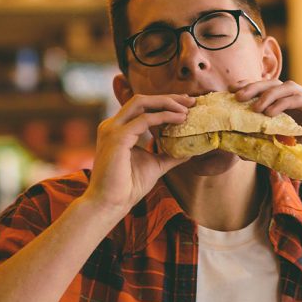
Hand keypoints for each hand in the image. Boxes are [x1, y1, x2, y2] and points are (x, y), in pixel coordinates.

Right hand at [81, 94, 194, 213]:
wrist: (110, 204)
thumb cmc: (128, 187)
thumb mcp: (155, 165)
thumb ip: (169, 155)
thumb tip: (188, 150)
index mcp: (118, 130)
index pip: (142, 107)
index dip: (164, 103)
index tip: (186, 105)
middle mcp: (113, 125)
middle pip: (142, 100)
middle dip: (168, 98)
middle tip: (190, 101)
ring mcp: (112, 129)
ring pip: (141, 103)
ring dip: (166, 103)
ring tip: (187, 109)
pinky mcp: (117, 137)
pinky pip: (144, 119)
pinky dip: (164, 117)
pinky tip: (179, 119)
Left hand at [231, 80, 301, 193]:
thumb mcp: (281, 158)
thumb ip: (264, 150)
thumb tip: (238, 150)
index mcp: (291, 114)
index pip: (268, 95)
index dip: (250, 91)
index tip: (231, 93)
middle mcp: (301, 106)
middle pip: (275, 86)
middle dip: (254, 87)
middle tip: (237, 94)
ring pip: (287, 87)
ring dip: (267, 94)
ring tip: (254, 107)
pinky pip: (300, 98)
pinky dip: (283, 102)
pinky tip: (269, 112)